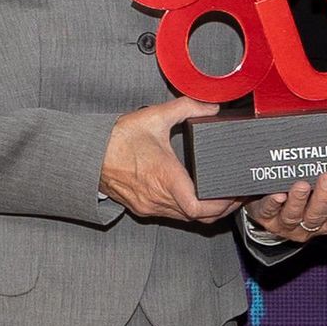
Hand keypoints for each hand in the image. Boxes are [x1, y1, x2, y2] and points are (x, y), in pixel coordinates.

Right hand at [102, 98, 234, 225]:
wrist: (88, 155)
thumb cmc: (116, 140)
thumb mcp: (154, 117)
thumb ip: (186, 108)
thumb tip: (211, 106)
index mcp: (164, 178)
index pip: (198, 207)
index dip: (222, 205)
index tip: (235, 194)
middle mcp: (158, 198)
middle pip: (199, 218)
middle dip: (222, 209)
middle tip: (237, 195)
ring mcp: (149, 206)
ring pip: (186, 219)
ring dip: (205, 212)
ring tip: (223, 197)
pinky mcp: (142, 208)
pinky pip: (172, 216)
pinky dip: (188, 211)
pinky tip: (196, 198)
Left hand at [244, 172, 326, 243]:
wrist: (268, 204)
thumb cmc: (303, 188)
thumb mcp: (323, 185)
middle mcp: (310, 224)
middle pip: (320, 215)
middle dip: (326, 197)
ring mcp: (287, 223)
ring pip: (295, 215)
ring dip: (299, 200)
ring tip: (302, 185)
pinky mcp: (266, 218)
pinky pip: (269, 212)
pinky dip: (273, 203)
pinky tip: (277, 194)